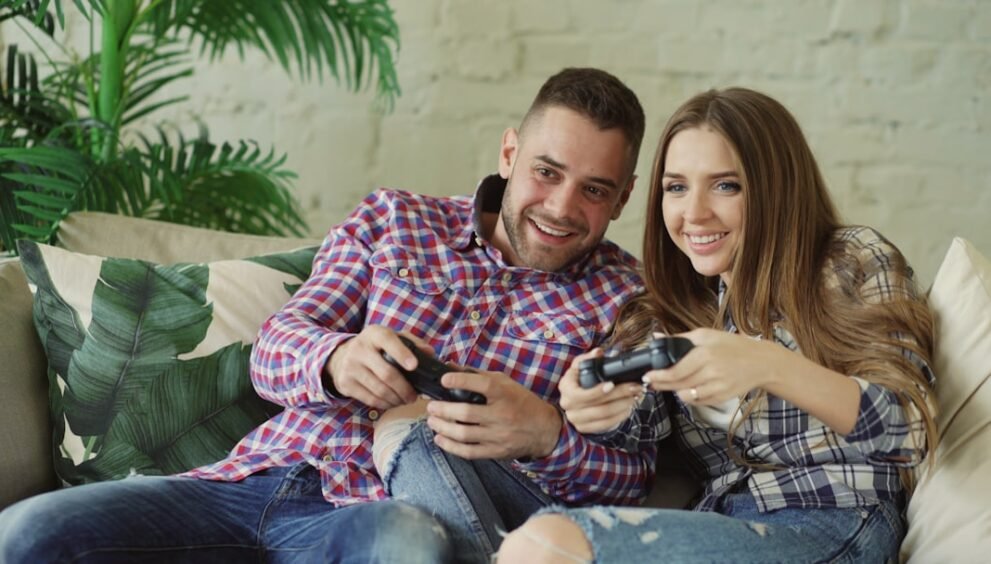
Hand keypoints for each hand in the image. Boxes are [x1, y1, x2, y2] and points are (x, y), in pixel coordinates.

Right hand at [325, 325, 419, 408]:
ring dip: (396, 399)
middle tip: (414, 396)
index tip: (414, 366)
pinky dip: (385, 404)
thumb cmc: (375, 348)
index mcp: (374, 334)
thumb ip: (412, 342)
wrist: (341, 357)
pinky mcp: (345, 383)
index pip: (389, 341)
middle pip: (387, 373)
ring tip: (405, 400)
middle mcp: (359, 349)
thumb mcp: (390, 338)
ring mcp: (350, 366)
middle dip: (404, 388)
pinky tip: (392, 402)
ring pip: (379, 390)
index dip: (402, 354)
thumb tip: (430, 353)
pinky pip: (370, 399)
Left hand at [424, 370, 562, 459]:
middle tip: (430, 406)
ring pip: (463, 434)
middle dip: (442, 410)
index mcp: (505, 394)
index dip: (460, 381)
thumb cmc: (521, 402)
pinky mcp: (496, 451)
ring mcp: (498, 436)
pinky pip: (468, 452)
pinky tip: (440, 438)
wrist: (544, 430)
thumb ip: (478, 376)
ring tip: (431, 421)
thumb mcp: (505, 383)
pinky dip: (450, 446)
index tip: (444, 380)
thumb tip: (450, 367)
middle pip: (466, 413)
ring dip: (442, 427)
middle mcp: (502, 415)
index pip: (481, 385)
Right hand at [558, 349, 642, 433]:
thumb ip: (588, 358)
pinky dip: (620, 416)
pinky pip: (606, 424)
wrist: (574, 400)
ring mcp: (576, 419)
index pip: (580, 394)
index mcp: (566, 388)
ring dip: (623, 406)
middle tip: (635, 387)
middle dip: (620, 395)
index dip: (597, 391)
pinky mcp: (585, 428)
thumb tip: (598, 353)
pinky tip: (629, 407)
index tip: (612, 384)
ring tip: (635, 396)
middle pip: (598, 406)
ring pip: (605, 416)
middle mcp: (567, 405)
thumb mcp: (580, 367)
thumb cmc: (579, 380)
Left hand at [642, 328, 782, 404]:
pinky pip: (698, 402)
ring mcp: (718, 387)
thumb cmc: (732, 346)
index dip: (659, 376)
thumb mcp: (706, 335)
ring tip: (670, 385)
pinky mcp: (722, 397)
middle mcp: (711, 372)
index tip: (648, 376)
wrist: (760, 362)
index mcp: (705, 354)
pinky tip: (687, 389)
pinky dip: (689, 397)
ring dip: (675, 391)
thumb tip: (656, 338)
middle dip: (662, 385)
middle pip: (678, 385)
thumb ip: (680, 338)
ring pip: (687, 395)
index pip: (676, 371)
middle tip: (652, 383)